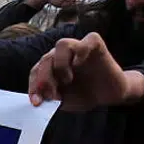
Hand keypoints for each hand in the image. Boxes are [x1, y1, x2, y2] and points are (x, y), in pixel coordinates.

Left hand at [27, 32, 143, 110]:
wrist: (109, 95)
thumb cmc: (84, 95)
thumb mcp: (65, 101)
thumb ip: (52, 98)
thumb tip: (39, 99)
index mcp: (51, 67)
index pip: (36, 72)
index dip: (34, 86)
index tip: (36, 103)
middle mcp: (62, 55)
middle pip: (46, 59)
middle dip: (45, 79)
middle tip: (52, 95)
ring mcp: (78, 48)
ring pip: (62, 44)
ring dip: (60, 64)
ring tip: (67, 80)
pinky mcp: (95, 45)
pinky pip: (88, 40)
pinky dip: (82, 50)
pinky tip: (79, 64)